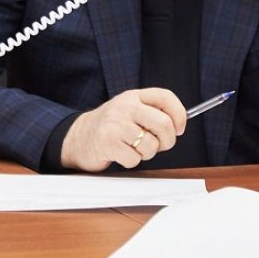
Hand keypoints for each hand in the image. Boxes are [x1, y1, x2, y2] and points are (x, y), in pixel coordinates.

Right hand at [60, 88, 186, 171]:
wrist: (78, 137)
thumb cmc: (110, 127)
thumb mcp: (129, 111)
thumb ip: (151, 113)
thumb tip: (179, 125)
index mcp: (133, 96)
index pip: (165, 97)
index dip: (179, 114)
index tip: (179, 128)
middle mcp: (124, 106)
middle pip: (164, 124)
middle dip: (167, 141)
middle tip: (159, 145)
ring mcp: (115, 124)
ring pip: (151, 145)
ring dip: (147, 154)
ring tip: (134, 148)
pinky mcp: (108, 142)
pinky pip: (135, 159)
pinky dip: (131, 161)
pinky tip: (121, 154)